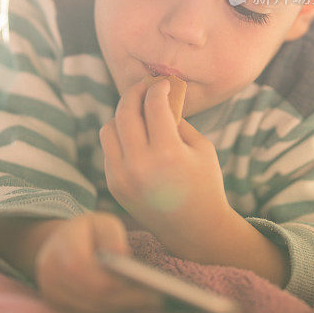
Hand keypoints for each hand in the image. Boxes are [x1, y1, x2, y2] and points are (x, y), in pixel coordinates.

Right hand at [33, 211, 163, 312]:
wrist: (59, 242)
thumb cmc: (88, 231)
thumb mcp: (101, 222)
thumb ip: (112, 236)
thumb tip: (123, 258)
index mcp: (62, 247)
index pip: (86, 271)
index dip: (116, 284)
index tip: (148, 288)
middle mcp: (50, 272)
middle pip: (92, 296)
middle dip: (125, 300)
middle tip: (157, 301)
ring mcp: (51, 293)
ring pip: (90, 311)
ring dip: (121, 310)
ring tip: (149, 305)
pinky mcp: (58, 307)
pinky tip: (132, 309)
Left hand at [99, 78, 231, 260]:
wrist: (194, 229)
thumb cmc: (204, 183)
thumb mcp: (201, 147)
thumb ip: (178, 120)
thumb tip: (159, 97)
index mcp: (167, 153)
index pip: (153, 105)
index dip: (157, 88)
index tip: (162, 84)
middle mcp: (140, 164)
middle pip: (125, 112)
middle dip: (135, 92)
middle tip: (144, 87)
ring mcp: (123, 176)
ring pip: (109, 128)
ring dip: (122, 114)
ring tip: (138, 111)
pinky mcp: (114, 184)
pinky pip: (109, 149)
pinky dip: (119, 137)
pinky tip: (135, 136)